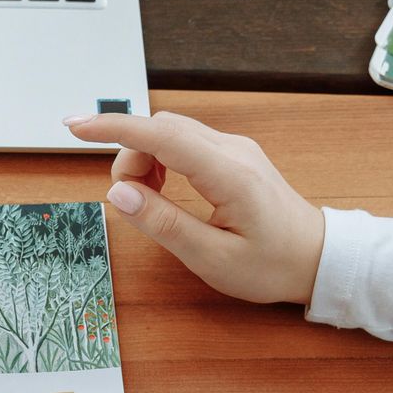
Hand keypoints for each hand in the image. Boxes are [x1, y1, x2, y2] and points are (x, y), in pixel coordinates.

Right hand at [65, 111, 325, 306]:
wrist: (318, 258)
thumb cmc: (271, 265)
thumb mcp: (212, 258)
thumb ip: (163, 224)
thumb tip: (119, 194)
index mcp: (228, 174)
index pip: (160, 136)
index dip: (113, 129)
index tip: (74, 127)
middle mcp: (232, 149)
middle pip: (160, 129)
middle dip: (129, 158)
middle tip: (129, 204)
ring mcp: (234, 148)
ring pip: (170, 133)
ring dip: (144, 161)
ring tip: (150, 204)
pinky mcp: (232, 155)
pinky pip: (184, 143)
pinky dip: (161, 162)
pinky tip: (165, 194)